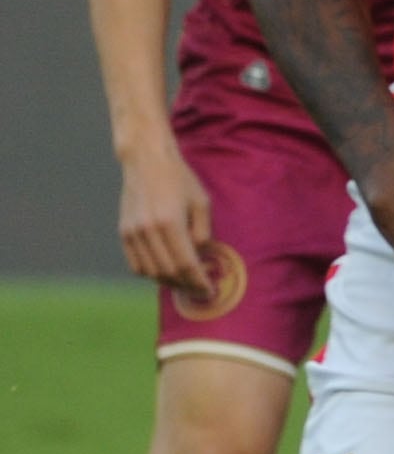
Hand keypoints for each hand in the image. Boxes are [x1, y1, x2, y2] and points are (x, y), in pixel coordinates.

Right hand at [113, 137, 231, 309]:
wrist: (146, 162)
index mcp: (169, 222)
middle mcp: (147, 230)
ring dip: (169, 282)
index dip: (199, 282)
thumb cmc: (180, 180)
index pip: (186, 264)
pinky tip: (165, 271)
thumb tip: (201, 258)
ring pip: (150, 272)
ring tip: (185, 282)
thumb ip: (203, 232)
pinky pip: (135, 264)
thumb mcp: (202, 203)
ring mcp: (132, 232)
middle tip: (200, 289)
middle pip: (168, 272)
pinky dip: (151, 273)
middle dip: (186, 285)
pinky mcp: (124, 232)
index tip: (210, 291)